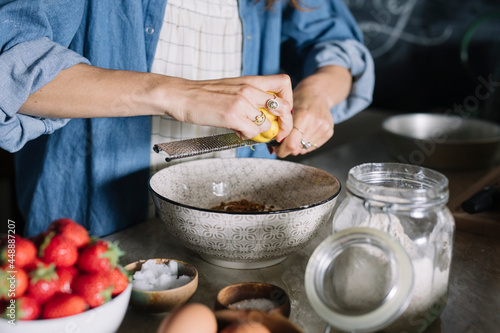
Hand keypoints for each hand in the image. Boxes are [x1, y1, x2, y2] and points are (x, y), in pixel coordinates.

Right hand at [163, 74, 293, 142]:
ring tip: (247, 130)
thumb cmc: (204, 94)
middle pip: (284, 106)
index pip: (284, 82)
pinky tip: (237, 132)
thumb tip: (265, 114)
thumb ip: (250, 96)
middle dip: (285, 124)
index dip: (288, 99)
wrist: (181, 95)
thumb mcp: (232, 88)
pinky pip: (252, 132)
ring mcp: (242, 102)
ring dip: (261, 132)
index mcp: (251, 80)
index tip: (281, 112)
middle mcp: (249, 89)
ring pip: (268, 123)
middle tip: (277, 132)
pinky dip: (247, 136)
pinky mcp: (232, 115)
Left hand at [273, 65, 350, 157]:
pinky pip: (312, 147)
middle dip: (287, 148)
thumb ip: (281, 128)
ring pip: (304, 149)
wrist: (319, 92)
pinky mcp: (329, 132)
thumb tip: (274, 148)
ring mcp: (324, 128)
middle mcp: (316, 123)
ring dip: (296, 146)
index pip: (292, 143)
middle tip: (281, 143)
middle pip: (298, 148)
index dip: (282, 150)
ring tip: (294, 136)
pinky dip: (305, 144)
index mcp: (304, 116)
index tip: (276, 149)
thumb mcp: (286, 109)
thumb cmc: (300, 99)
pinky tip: (303, 134)